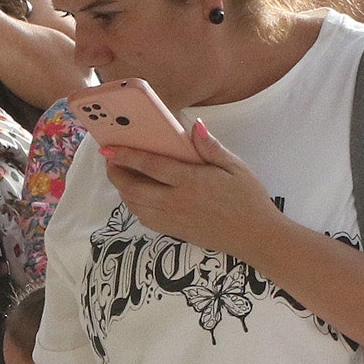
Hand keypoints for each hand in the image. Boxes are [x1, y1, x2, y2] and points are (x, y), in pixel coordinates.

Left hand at [99, 119, 277, 254]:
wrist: (255, 237)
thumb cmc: (248, 198)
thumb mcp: (235, 167)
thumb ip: (211, 147)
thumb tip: (193, 126)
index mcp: (191, 181)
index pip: (150, 165)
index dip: (126, 155)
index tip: (108, 147)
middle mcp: (176, 202)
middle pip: (133, 188)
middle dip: (115, 173)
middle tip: (110, 159)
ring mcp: (172, 219)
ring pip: (134, 205)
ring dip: (122, 189)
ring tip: (120, 173)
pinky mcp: (173, 231)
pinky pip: (144, 218)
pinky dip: (134, 204)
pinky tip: (138, 193)